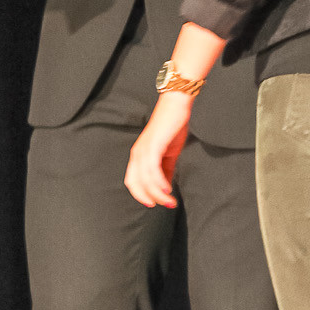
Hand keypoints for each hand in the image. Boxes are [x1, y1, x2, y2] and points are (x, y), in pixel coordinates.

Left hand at [125, 93, 194, 208]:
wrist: (177, 105)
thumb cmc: (173, 126)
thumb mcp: (170, 153)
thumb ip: (166, 170)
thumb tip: (166, 188)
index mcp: (139, 155)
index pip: (132, 181)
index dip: (141, 195)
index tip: (155, 204)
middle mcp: (137, 153)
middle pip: (135, 183)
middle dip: (149, 198)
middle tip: (165, 205)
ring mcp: (144, 149)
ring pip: (146, 179)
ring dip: (158, 194)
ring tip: (170, 200)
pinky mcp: (153, 146)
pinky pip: (153, 170)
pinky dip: (160, 183)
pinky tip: (168, 189)